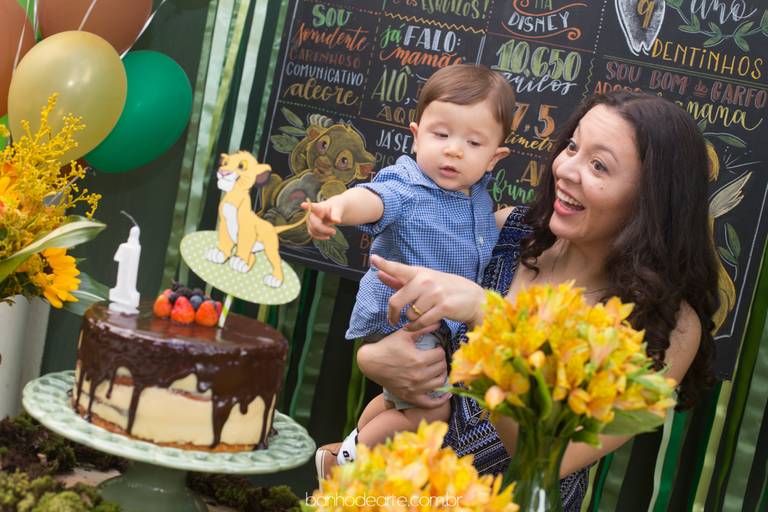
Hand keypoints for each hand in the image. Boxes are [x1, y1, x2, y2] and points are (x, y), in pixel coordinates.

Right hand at [301, 200, 342, 239]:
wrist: (333, 210)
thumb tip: (337, 221)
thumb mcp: (338, 209)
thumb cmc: (335, 207)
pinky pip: (313, 234)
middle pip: (315, 225)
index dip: (307, 206)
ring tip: (333, 232)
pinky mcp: (310, 227)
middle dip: (325, 230)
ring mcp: (310, 220)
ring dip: (324, 234)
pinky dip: (321, 237)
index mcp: (319, 207)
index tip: (303, 204)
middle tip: (334, 232)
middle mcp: (311, 213)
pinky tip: (327, 236)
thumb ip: (337, 214)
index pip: (313, 207)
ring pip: (314, 231)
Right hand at [357, 326, 449, 408]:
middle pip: (442, 368)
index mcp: (418, 360)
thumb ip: (423, 328)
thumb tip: (438, 321)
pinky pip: (430, 403)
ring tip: (438, 369)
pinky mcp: (410, 397)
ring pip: (440, 383)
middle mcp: (419, 376)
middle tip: (436, 357)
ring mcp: (415, 389)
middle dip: (441, 360)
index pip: (441, 354)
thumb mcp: (404, 334)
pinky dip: (441, 400)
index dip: (439, 349)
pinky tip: (447, 394)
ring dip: (442, 374)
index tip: (435, 347)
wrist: (371, 363)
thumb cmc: (387, 346)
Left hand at [371, 254, 486, 330]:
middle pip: (396, 301)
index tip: (373, 259)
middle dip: (392, 313)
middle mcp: (425, 281)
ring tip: (414, 319)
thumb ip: (400, 280)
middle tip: (392, 319)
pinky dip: (414, 327)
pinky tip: (414, 326)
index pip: (398, 268)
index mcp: (419, 273)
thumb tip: (379, 274)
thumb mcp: (424, 280)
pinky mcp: (442, 307)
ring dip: (409, 320)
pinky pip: (420, 322)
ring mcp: (434, 294)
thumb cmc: (445, 289)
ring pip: (409, 314)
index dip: (385, 264)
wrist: (473, 298)